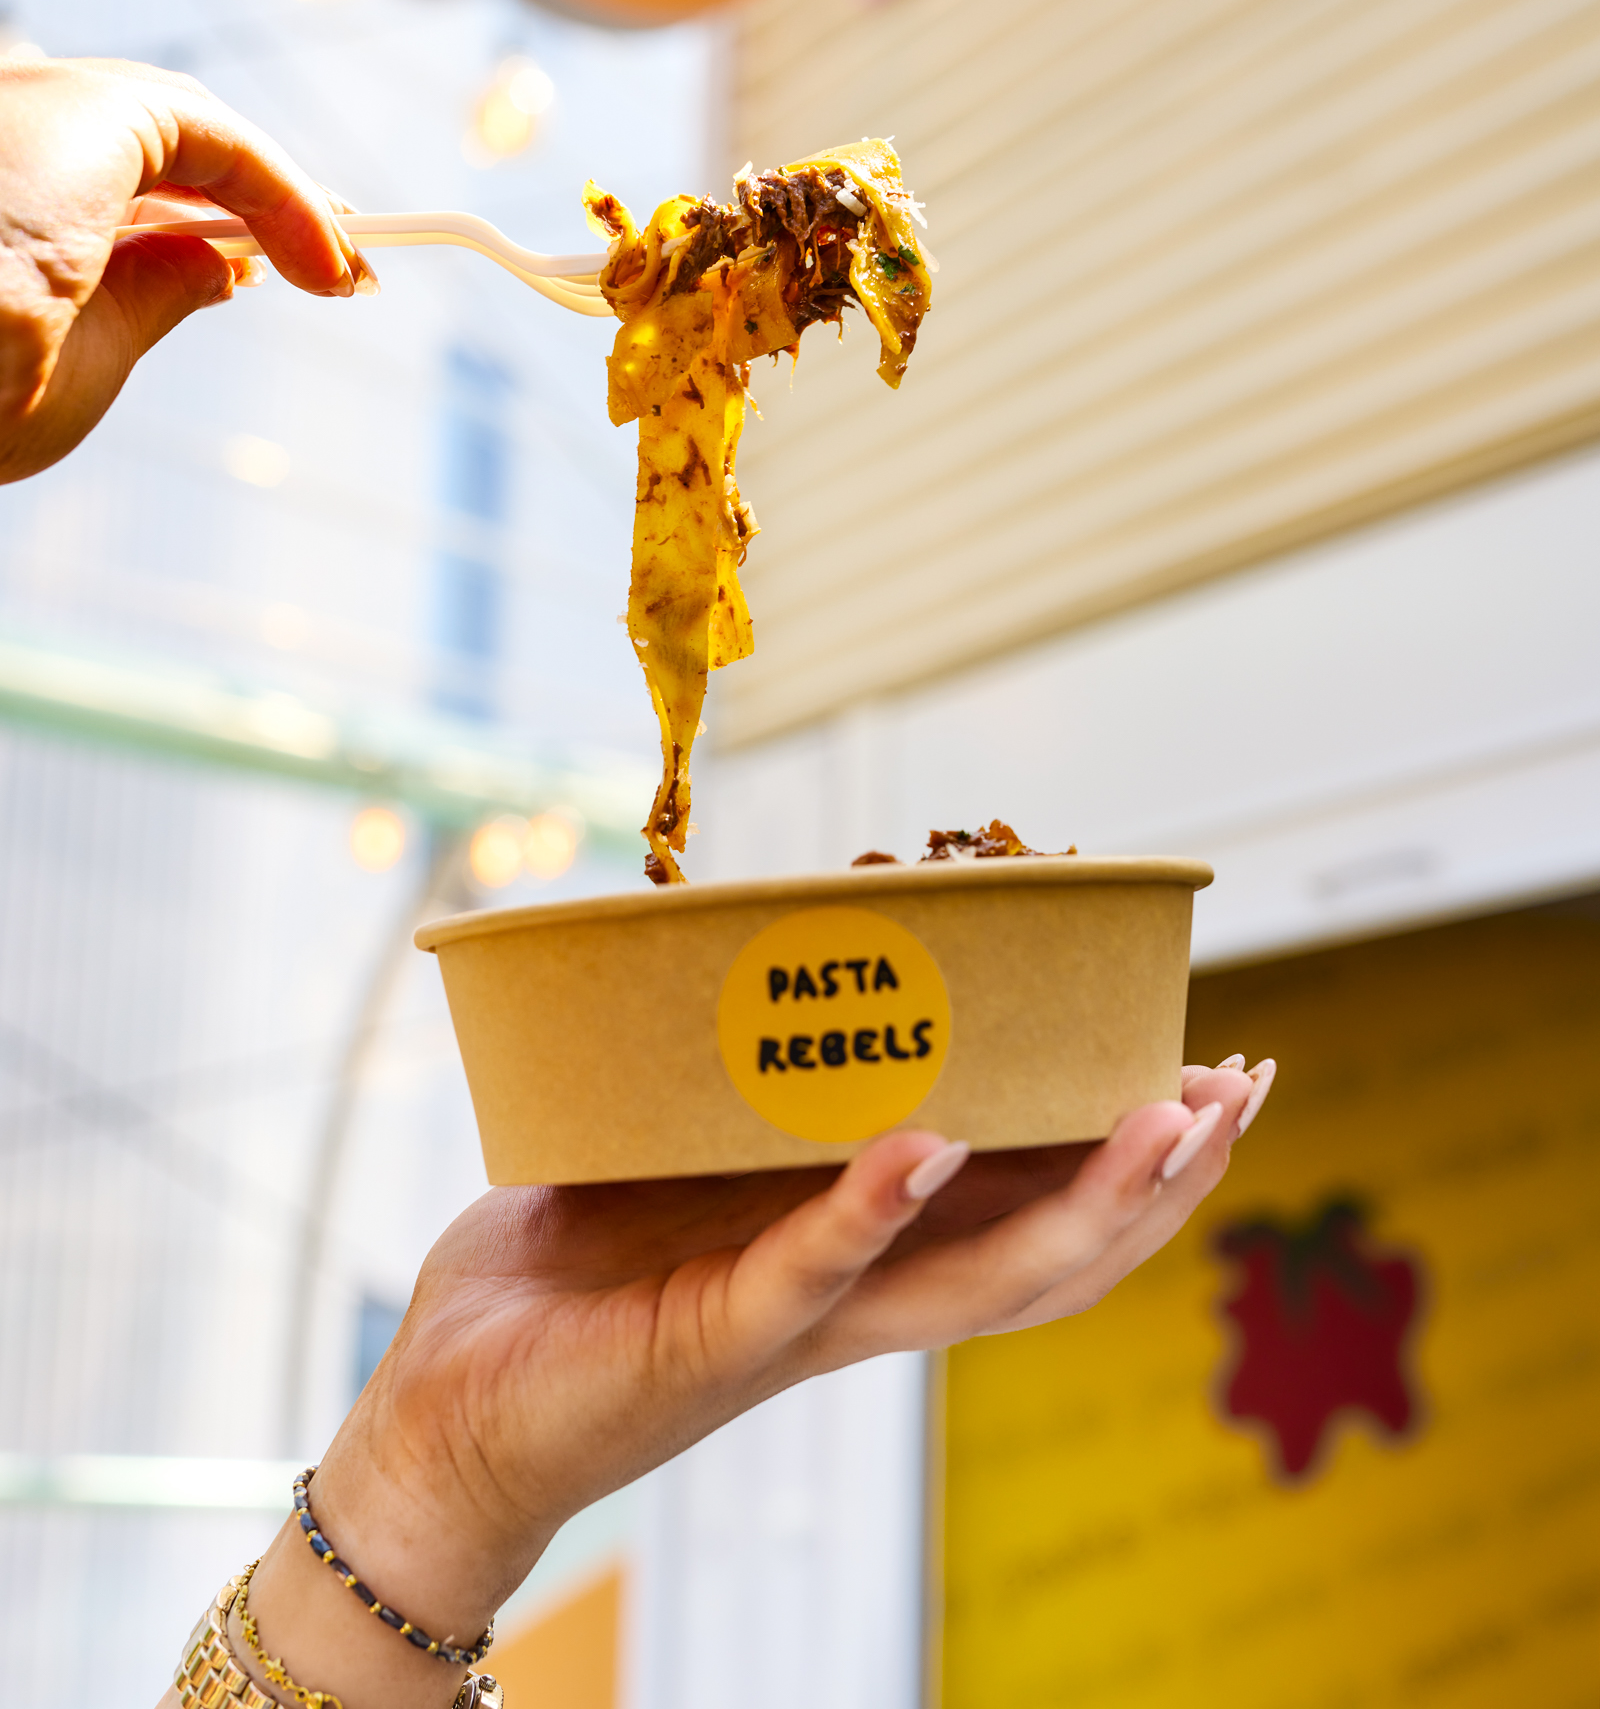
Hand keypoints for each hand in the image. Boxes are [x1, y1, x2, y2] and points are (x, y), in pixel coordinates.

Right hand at [0, 56, 369, 483]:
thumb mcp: (93, 346)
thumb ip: (157, 290)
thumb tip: (224, 266)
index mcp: (2, 189)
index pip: (121, 180)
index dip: (211, 219)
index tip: (281, 266)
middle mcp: (10, 130)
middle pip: (160, 142)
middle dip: (258, 198)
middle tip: (336, 259)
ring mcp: (39, 106)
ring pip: (191, 130)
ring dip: (282, 195)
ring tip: (348, 263)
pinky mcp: (91, 105)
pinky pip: (218, 139)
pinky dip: (284, 191)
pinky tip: (329, 252)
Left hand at [231, 1061, 1270, 1708]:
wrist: (443, 1418)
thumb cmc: (561, 1286)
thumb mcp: (675, 1162)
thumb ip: (736, 1089)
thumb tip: (766, 954)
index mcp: (861, 1261)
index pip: (1031, 1213)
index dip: (1132, 1161)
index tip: (1209, 1072)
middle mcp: (856, 1306)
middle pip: (1053, 1255)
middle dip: (1159, 1178)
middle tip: (1238, 1085)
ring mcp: (795, 1327)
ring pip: (975, 1277)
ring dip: (1080, 1200)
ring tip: (1160, 1116)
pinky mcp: (713, 1334)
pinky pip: (811, 1271)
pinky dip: (875, 1205)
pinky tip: (936, 1142)